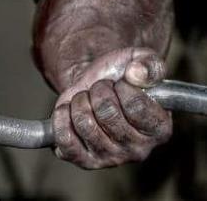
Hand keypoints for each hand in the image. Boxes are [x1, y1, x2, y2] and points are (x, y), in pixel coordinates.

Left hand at [52, 47, 171, 168]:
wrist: (94, 84)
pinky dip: (61, 118)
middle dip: (98, 91)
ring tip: (87, 100)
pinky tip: (68, 110)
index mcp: (160, 129)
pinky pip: (65, 141)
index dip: (122, 86)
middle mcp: (139, 150)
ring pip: (84, 123)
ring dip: (79, 101)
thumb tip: (137, 72)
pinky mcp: (85, 160)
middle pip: (107, 113)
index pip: (136, 105)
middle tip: (101, 90)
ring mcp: (112, 158)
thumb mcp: (140, 60)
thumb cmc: (121, 76)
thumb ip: (149, 64)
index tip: (121, 83)